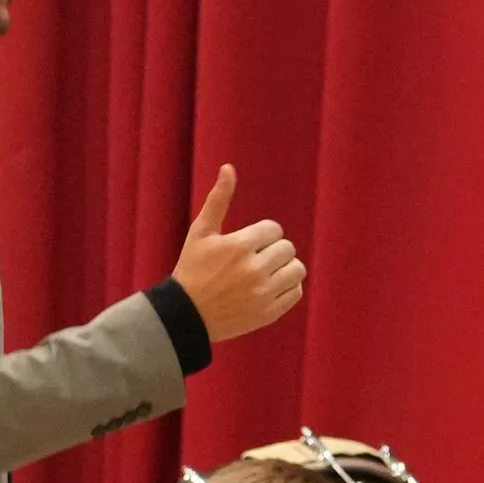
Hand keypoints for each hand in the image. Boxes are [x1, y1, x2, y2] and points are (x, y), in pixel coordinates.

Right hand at [172, 165, 306, 343]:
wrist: (186, 315)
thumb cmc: (192, 269)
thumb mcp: (201, 232)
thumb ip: (218, 199)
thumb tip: (229, 167)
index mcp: (239, 246)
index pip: (274, 230)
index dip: (262, 235)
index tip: (247, 244)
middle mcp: (254, 269)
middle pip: (287, 248)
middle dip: (273, 250)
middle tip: (256, 258)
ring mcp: (263, 293)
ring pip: (297, 269)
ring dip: (285, 268)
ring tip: (267, 271)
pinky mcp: (269, 313)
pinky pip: (296, 292)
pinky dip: (288, 288)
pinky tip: (270, 287)